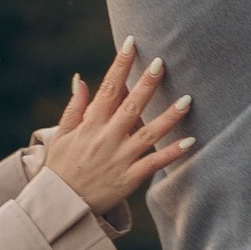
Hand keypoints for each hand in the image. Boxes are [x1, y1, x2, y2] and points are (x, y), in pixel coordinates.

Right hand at [39, 40, 193, 214]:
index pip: (108, 88)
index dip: (120, 64)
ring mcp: (120, 158)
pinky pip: (154, 163)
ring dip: (169, 116)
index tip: (131, 43)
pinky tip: (191, 141)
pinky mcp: (129, 177)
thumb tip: (81, 79)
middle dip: (148, 83)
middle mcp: (107, 137)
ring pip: (149, 133)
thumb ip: (74, 107)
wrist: (60, 205)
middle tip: (162, 62)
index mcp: (90, 124)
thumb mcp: (62, 135)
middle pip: (132, 105)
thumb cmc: (60, 168)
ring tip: (188, 100)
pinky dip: (172, 153)